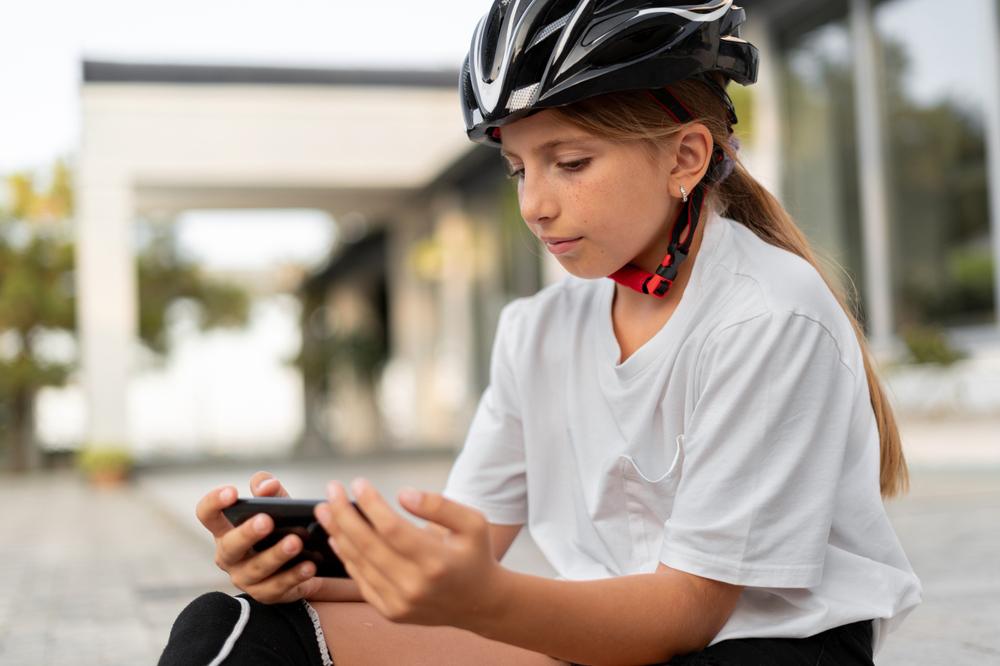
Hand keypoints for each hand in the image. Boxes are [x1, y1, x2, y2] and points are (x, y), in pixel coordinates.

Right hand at [195, 471, 323, 603]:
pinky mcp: (265, 594)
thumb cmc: (280, 526)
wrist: (302, 558)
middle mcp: (229, 557)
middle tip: (266, 520)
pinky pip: (277, 588)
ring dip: (276, 556)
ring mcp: (245, 578)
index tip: (232, 491)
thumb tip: (268, 486)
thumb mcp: (276, 504)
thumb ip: (270, 490)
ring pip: (256, 570)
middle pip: (230, 547)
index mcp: (225, 529)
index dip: (214, 503)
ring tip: (296, 543)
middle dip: (247, 534)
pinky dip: (294, 577)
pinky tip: (309, 566)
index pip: (207, 515)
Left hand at [313, 478, 509, 628]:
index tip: (358, 483)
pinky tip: (337, 537)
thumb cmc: (475, 555)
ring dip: (338, 534)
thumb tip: (402, 494)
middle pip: (367, 545)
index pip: (391, 528)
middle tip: (331, 491)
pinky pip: (361, 581)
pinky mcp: (390, 611)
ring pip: (359, 563)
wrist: (479, 603)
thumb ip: (439, 505)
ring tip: (325, 510)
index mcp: (437, 562)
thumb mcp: (473, 523)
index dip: (370, 504)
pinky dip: (346, 557)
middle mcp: (415, 586)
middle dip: (343, 514)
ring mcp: (400, 603)